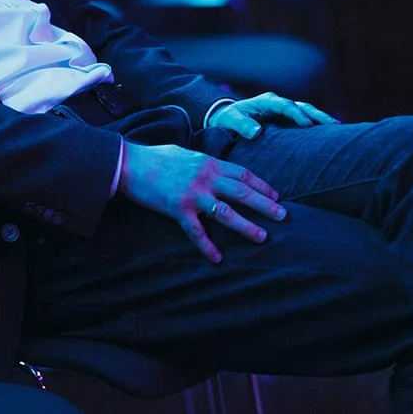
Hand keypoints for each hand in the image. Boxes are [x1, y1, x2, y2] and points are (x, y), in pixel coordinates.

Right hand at [118, 141, 285, 263]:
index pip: (242, 174)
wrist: (130, 163)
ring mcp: (192, 194)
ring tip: (263, 237)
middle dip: (265, 205)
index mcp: (208, 163)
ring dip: (246, 226)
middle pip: (242, 192)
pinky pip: (196, 231)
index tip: (277, 196)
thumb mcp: (187, 155)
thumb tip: (220, 172)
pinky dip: (208, 246)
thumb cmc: (157, 157)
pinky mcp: (178, 209)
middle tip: (283, 216)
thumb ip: (206, 164)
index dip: (262, 185)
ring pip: (226, 212)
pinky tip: (218, 258)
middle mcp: (205, 177)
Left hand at [208, 91, 337, 139]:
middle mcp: (279, 104)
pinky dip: (318, 127)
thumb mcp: (230, 120)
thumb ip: (241, 125)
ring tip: (339, 130)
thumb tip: (257, 132)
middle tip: (334, 125)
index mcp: (266, 101)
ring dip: (322, 119)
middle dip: (318, 115)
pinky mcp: (289, 122)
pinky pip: (306, 122)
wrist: (228, 119)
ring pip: (308, 113)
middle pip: (302, 106)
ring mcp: (286, 112)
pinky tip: (331, 135)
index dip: (296, 114)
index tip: (307, 125)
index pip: (285, 105)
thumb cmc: (228, 119)